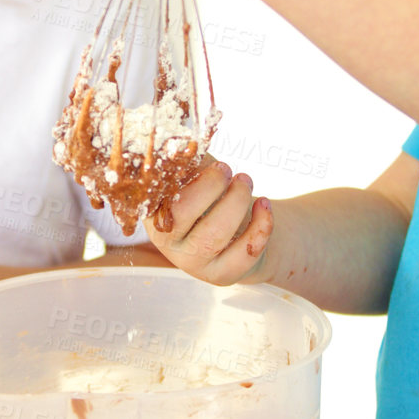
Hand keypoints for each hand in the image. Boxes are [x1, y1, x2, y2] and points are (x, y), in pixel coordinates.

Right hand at [145, 157, 274, 284]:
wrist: (238, 231)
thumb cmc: (211, 195)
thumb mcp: (196, 175)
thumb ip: (189, 161)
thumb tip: (184, 143)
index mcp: (154, 212)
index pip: (158, 194)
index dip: (186, 176)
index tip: (214, 163)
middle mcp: (166, 241)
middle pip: (183, 213)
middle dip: (212, 186)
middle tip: (229, 170)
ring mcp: (192, 262)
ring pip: (214, 234)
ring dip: (237, 201)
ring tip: (246, 181)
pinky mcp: (220, 275)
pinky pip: (243, 253)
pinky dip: (261, 225)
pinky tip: (264, 204)